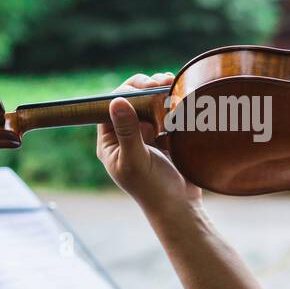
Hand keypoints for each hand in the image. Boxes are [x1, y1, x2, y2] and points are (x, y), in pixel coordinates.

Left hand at [97, 72, 201, 215]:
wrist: (181, 207)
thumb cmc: (153, 189)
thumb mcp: (137, 159)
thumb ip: (127, 131)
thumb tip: (117, 101)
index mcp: (109, 143)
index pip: (108, 107)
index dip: (124, 91)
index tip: (143, 85)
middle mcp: (124, 138)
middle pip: (129, 103)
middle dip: (143, 88)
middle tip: (160, 81)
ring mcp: (144, 138)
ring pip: (147, 106)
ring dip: (158, 93)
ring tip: (171, 83)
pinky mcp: (162, 139)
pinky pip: (163, 115)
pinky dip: (170, 104)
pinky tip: (179, 97)